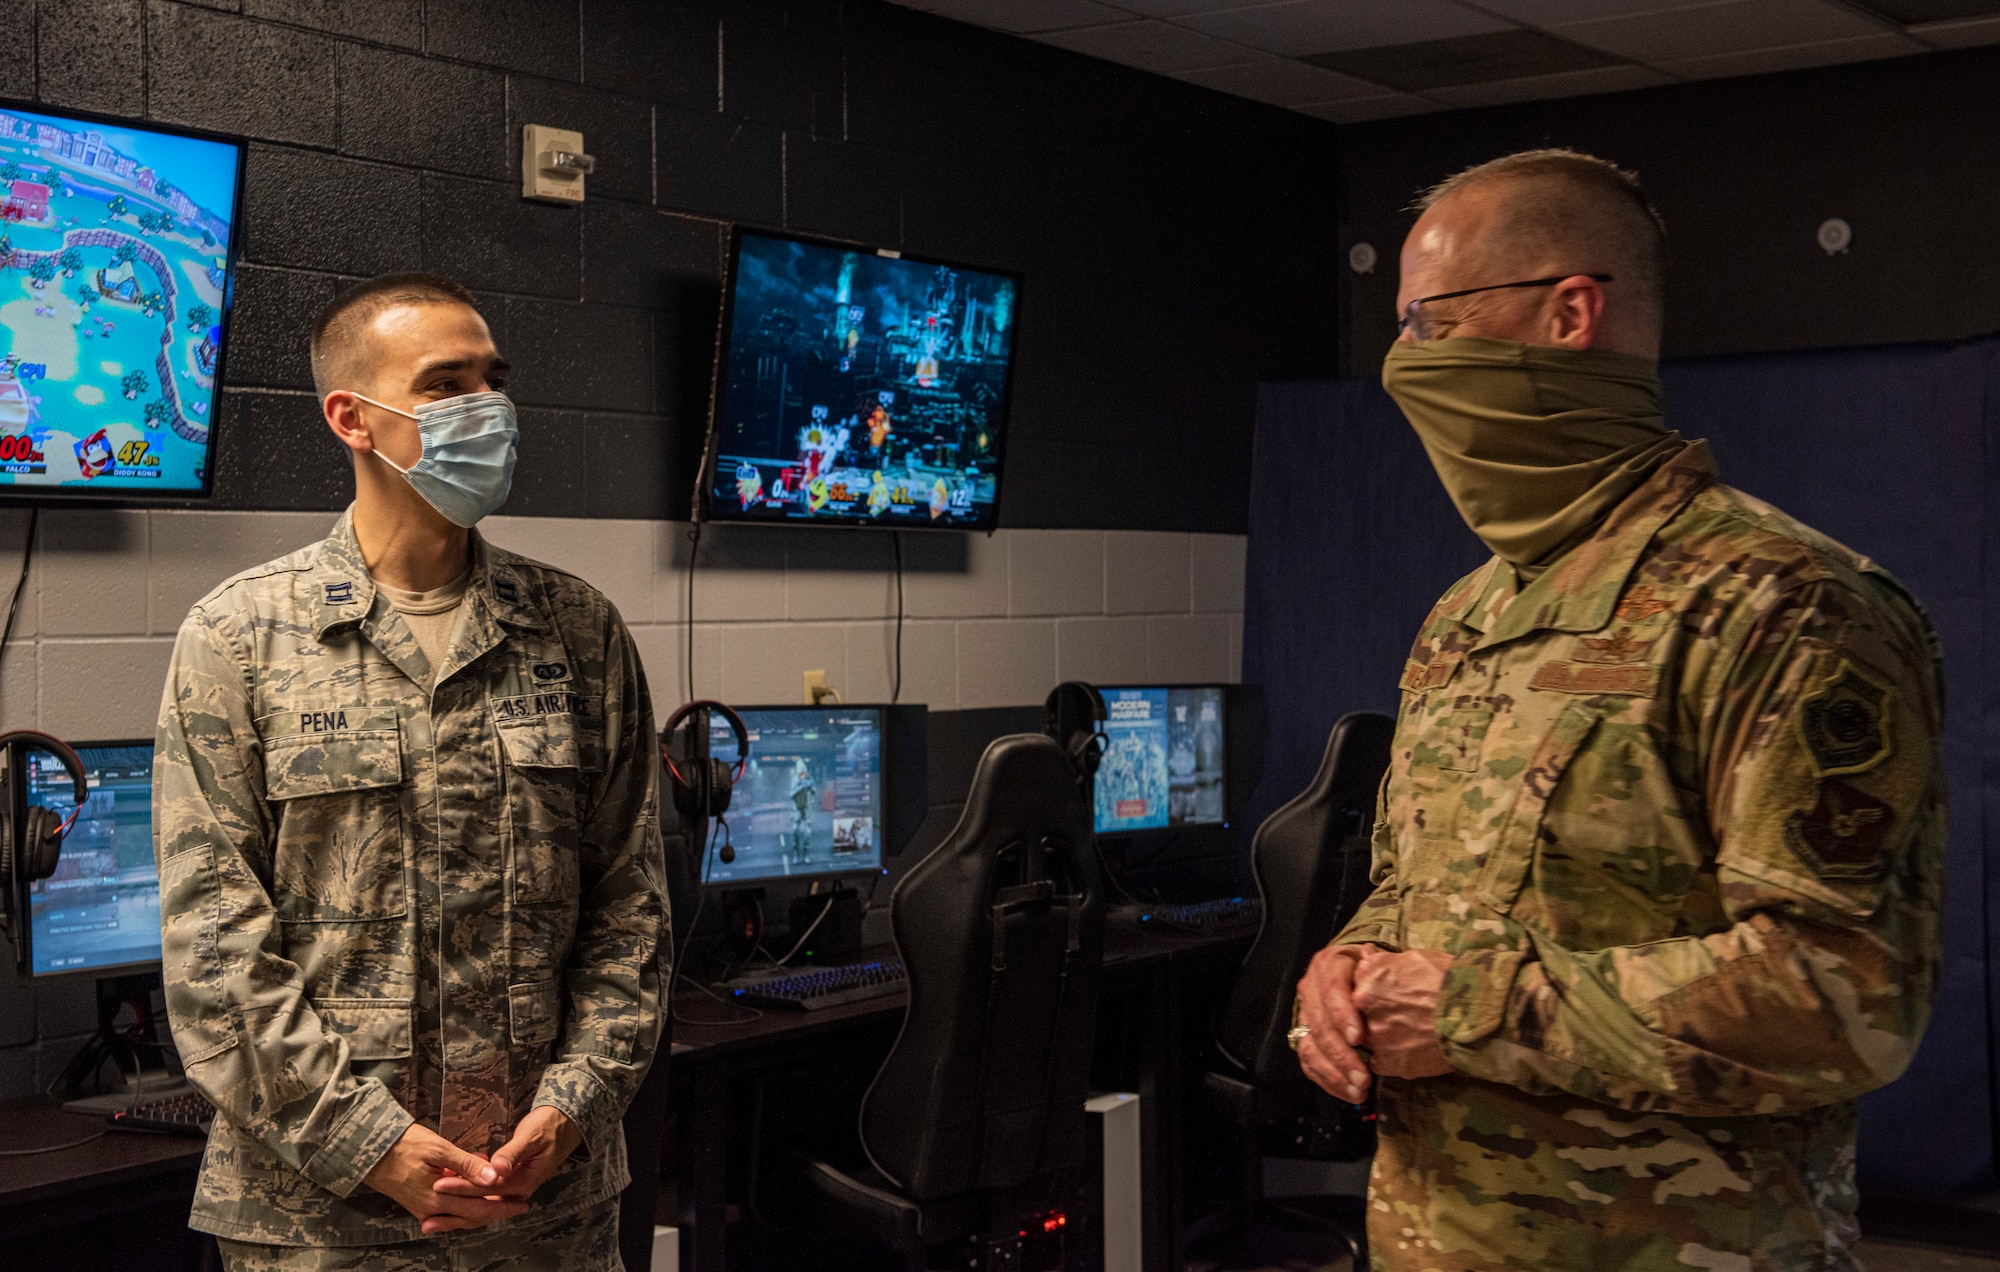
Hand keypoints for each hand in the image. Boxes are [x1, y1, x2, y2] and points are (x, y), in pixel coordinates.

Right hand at [362, 1122, 527, 1235]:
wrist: (369, 1149)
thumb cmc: (404, 1144)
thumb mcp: (438, 1148)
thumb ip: (466, 1164)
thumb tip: (492, 1177)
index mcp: (437, 1198)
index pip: (478, 1209)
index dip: (502, 1208)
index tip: (523, 1204)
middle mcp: (430, 1210)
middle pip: (472, 1217)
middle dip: (497, 1211)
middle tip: (519, 1205)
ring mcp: (423, 1209)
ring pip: (460, 1216)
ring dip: (482, 1210)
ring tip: (503, 1201)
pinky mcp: (418, 1204)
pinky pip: (448, 1212)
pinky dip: (465, 1206)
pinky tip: (475, 1196)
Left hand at [432, 1106, 581, 1206]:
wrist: (565, 1125)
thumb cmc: (548, 1127)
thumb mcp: (532, 1136)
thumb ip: (513, 1153)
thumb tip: (497, 1168)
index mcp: (524, 1182)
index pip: (486, 1188)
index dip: (461, 1187)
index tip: (438, 1184)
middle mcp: (518, 1191)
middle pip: (481, 1203)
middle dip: (454, 1206)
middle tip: (427, 1209)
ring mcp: (514, 1190)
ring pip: (481, 1204)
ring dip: (458, 1208)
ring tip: (431, 1214)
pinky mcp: (509, 1185)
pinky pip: (485, 1197)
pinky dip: (467, 1199)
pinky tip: (450, 1199)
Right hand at [1293, 944, 1378, 1103]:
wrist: (1359, 972)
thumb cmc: (1376, 970)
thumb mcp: (1380, 960)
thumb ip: (1379, 966)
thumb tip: (1374, 962)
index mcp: (1328, 965)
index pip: (1331, 989)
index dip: (1342, 1015)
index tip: (1359, 1038)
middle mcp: (1311, 989)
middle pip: (1319, 1025)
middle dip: (1341, 1055)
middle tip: (1364, 1077)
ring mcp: (1305, 1014)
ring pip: (1310, 1047)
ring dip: (1334, 1073)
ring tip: (1359, 1090)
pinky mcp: (1304, 1035)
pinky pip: (1309, 1062)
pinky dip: (1328, 1081)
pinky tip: (1348, 1092)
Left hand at [1351, 948, 1454, 1079]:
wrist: (1478, 1015)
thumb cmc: (1451, 980)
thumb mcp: (1415, 958)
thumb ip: (1382, 960)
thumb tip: (1366, 953)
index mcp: (1368, 981)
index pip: (1354, 988)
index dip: (1371, 993)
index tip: (1386, 995)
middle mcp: (1365, 1010)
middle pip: (1357, 1015)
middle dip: (1373, 1015)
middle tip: (1400, 1015)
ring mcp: (1378, 1039)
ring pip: (1367, 1039)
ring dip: (1380, 1037)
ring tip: (1408, 1033)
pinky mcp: (1392, 1064)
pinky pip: (1380, 1063)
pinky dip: (1391, 1058)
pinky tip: (1410, 1048)